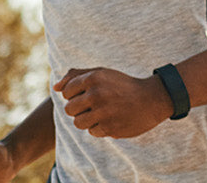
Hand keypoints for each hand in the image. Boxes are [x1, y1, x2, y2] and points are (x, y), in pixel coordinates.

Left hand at [53, 67, 167, 139]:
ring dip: (87, 120)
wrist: (151, 99)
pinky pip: (92, 132)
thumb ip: (76, 76)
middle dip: (78, 109)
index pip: (66, 92)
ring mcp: (103, 112)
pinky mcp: (110, 128)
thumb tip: (55, 87)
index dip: (75, 95)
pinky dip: (99, 128)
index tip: (88, 94)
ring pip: (78, 123)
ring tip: (100, 114)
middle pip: (69, 109)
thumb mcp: (101, 73)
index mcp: (92, 78)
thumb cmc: (121, 85)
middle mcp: (96, 94)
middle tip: (94, 106)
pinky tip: (111, 120)